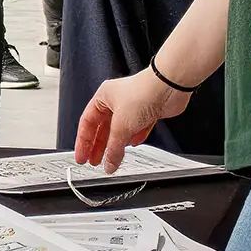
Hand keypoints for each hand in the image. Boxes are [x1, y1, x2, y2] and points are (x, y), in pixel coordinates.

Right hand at [73, 68, 189, 173]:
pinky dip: (134, 137)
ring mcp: (133, 106)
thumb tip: (109, 163)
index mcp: (103, 97)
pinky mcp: (148, 112)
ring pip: (120, 130)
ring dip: (116, 145)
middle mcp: (116, 101)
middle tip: (94, 161)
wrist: (169, 87)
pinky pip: (137, 128)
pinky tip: (133, 145)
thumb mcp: (121, 125)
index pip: (87, 123)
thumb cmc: (142, 93)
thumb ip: (114, 147)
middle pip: (103, 128)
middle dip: (99, 146)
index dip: (83, 142)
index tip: (81, 156)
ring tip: (112, 159)